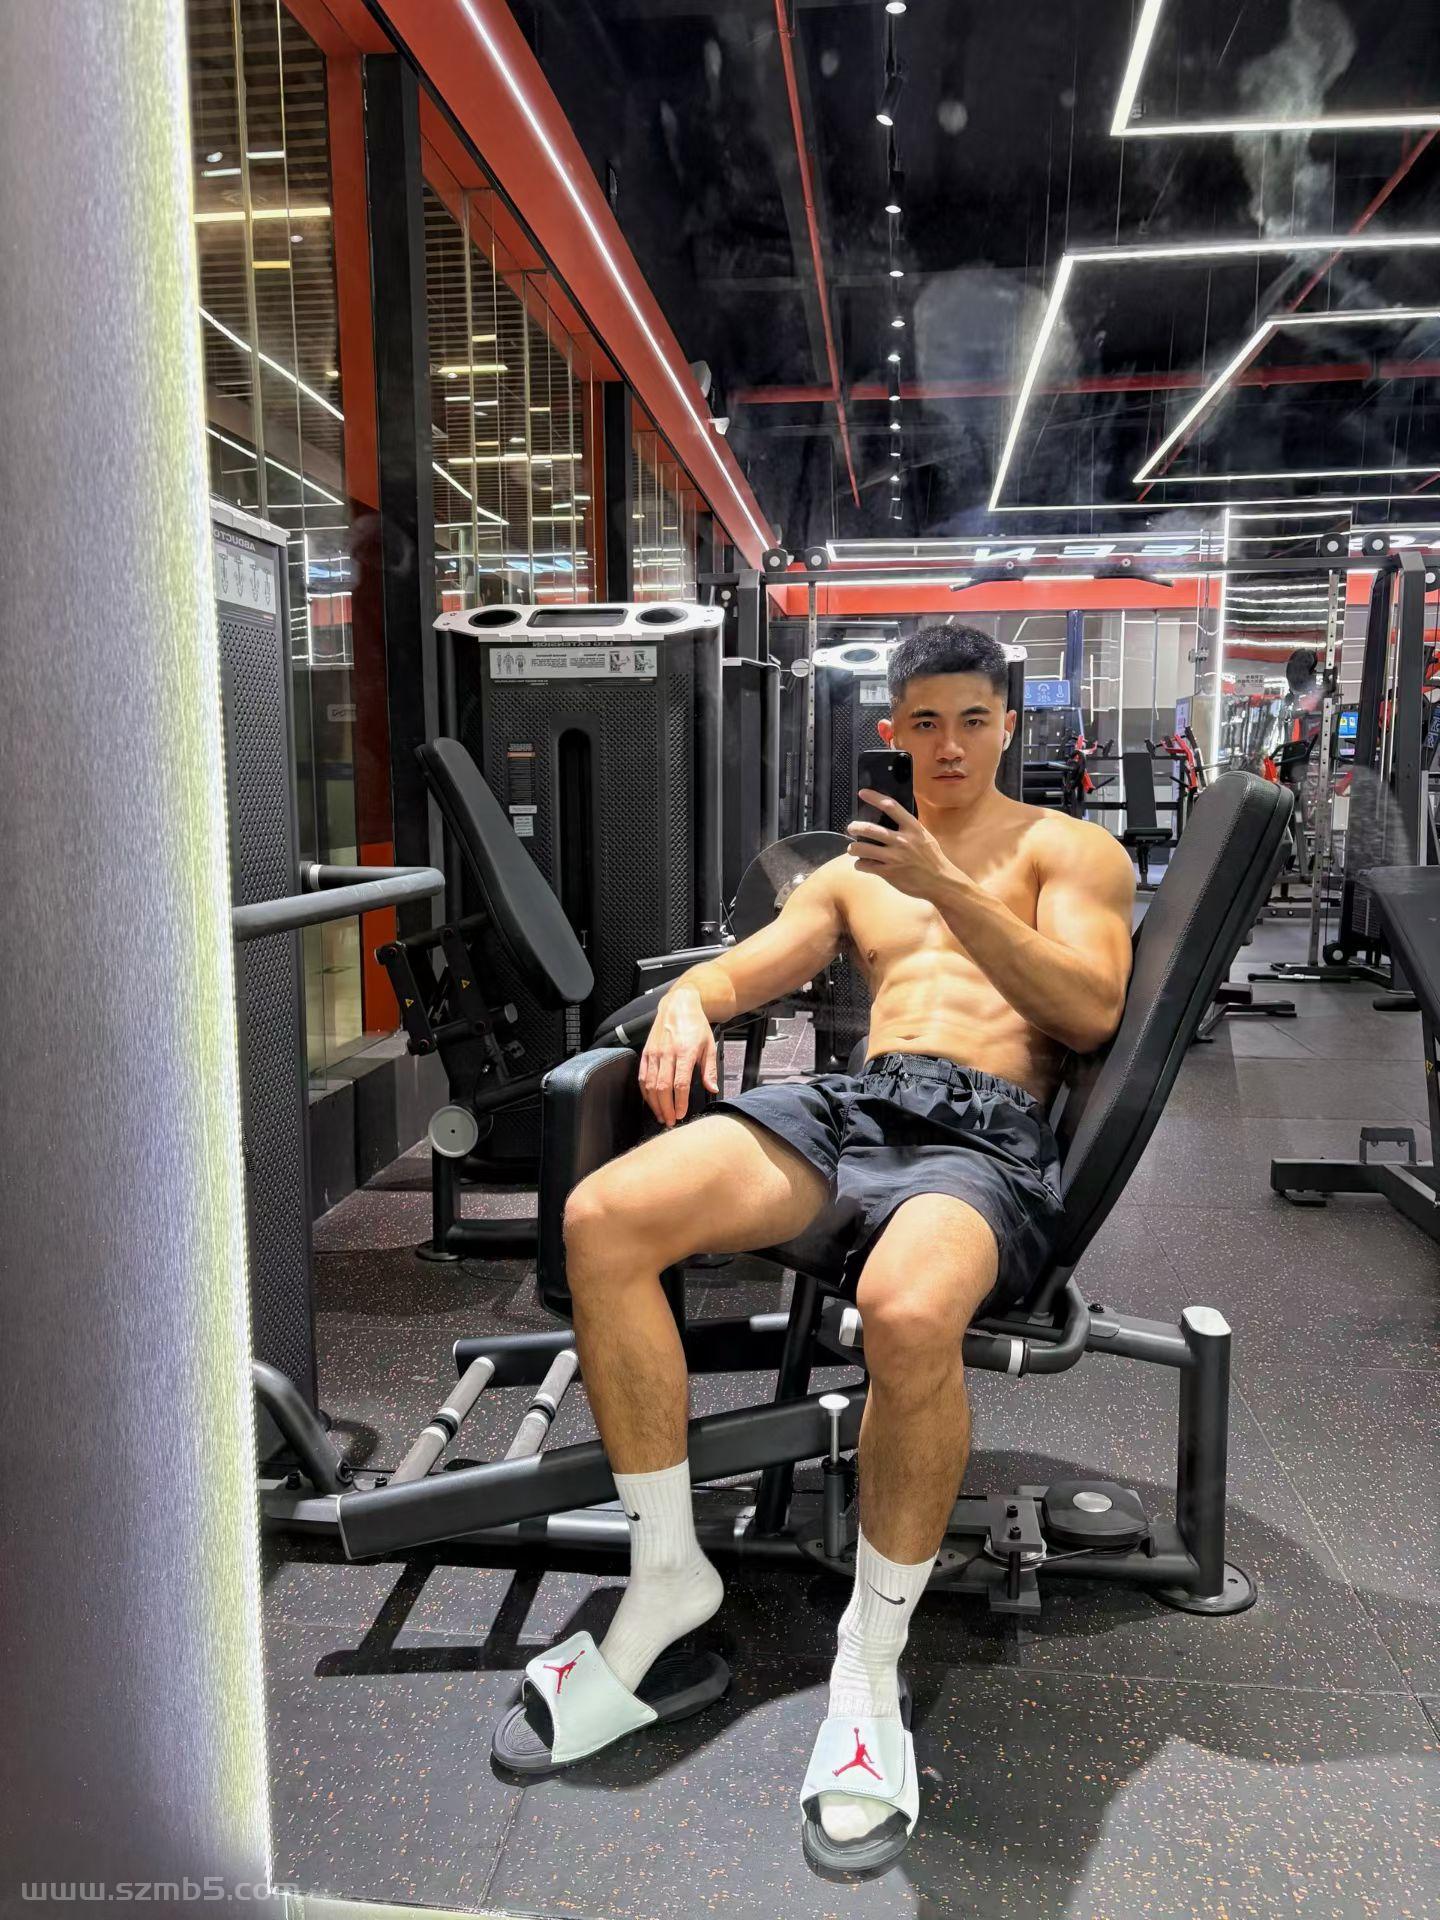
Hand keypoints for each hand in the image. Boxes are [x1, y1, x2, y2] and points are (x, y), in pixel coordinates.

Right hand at [639, 988, 719, 1127]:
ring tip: (661, 1115)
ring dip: (655, 1104)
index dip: (680, 1102)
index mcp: (685, 1052)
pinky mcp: (646, 1052)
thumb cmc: (695, 1025)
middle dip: (666, 1108)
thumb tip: (712, 1089)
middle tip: (671, 1121)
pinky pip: (642, 1076)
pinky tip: (650, 1101)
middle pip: (662, 1087)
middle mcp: (667, 1053)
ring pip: (650, 1084)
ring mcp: (654, 1053)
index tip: (681, 1114)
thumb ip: (710, 1070)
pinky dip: (645, 1092)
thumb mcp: (709, 1045)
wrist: (678, 1005)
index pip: (680, 1083)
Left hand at [847, 791, 958, 900]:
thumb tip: (891, 815)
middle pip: (870, 828)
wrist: (940, 881)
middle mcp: (902, 840)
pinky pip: (865, 865)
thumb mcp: (924, 836)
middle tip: (852, 828)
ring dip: (853, 848)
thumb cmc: (932, 858)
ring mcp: (894, 857)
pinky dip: (860, 864)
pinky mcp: (889, 873)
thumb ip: (908, 827)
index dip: (874, 797)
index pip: (890, 806)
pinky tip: (862, 864)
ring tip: (853, 849)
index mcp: (912, 828)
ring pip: (862, 848)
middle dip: (855, 827)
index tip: (862, 793)